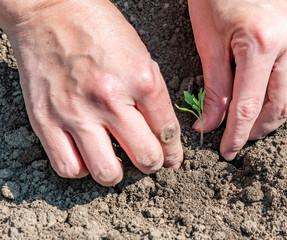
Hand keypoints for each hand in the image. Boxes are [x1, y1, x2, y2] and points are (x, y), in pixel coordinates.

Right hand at [2, 0, 182, 185]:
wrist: (49, 11)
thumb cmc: (100, 30)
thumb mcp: (141, 55)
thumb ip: (155, 96)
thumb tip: (163, 133)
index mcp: (142, 80)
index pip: (168, 133)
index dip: (174, 153)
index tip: (171, 158)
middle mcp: (111, 100)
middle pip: (146, 158)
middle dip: (153, 164)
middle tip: (149, 160)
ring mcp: (76, 112)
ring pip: (107, 172)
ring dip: (118, 174)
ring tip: (117, 162)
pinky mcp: (45, 119)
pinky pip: (68, 167)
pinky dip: (82, 169)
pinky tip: (87, 157)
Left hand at [188, 0, 286, 159]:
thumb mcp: (209, 44)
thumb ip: (214, 88)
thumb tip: (210, 124)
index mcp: (262, 43)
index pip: (249, 105)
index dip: (237, 134)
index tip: (227, 150)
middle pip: (281, 106)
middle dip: (258, 129)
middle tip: (238, 138)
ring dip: (275, 116)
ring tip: (252, 123)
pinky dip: (286, 97)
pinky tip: (268, 101)